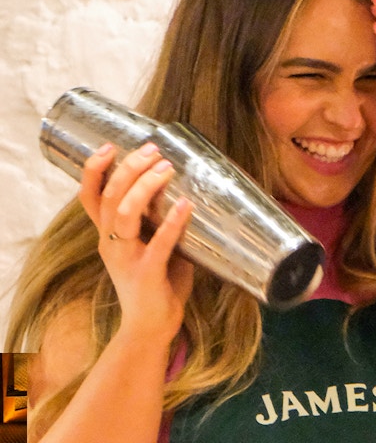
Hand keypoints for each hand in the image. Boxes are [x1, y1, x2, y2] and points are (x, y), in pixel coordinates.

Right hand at [79, 142, 193, 343]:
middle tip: (152, 150)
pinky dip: (172, 221)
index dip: (94, 170)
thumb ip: (158, 219)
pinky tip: (187, 205)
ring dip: (146, 187)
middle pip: (110, 197)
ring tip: (166, 168)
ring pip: (125, 214)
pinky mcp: (146, 273)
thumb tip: (184, 185)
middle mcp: (111, 243)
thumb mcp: (152, 244)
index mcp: (109, 235)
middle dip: (129, 168)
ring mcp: (126, 258)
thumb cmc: (158, 281)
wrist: (152, 327)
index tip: (109, 145)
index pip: (90, 197)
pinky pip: (158, 244)